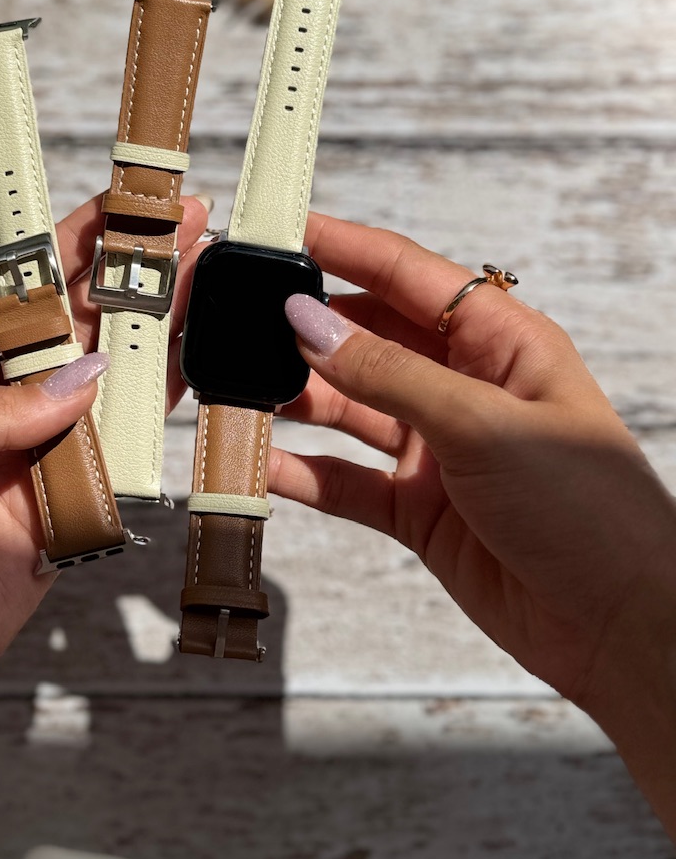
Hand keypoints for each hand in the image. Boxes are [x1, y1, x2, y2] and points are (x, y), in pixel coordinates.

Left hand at [0, 195, 208, 767]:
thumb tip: (86, 380)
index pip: (18, 289)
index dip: (70, 246)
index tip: (123, 209)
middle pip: (78, 326)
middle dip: (132, 278)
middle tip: (190, 231)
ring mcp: (35, 457)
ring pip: (109, 385)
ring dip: (157, 337)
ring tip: (207, 283)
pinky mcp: (66, 513)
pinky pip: (121, 458)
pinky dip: (157, 421)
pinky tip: (191, 375)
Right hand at [271, 215, 675, 732]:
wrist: (621, 626)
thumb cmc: (589, 510)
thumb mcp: (482, 424)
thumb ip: (388, 374)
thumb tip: (306, 323)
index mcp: (499, 342)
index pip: (406, 275)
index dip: (343, 248)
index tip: (281, 231)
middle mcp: (463, 386)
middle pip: (367, 338)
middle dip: (305, 329)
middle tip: (237, 318)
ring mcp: (438, 448)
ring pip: (349, 407)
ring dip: (297, 399)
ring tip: (237, 389)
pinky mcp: (419, 508)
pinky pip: (346, 480)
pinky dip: (305, 472)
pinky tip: (264, 463)